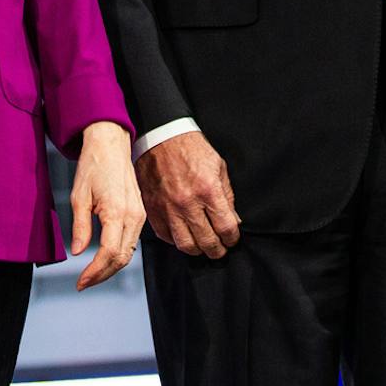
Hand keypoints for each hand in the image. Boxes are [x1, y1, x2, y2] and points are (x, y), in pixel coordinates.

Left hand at [68, 121, 144, 289]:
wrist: (111, 144)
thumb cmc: (93, 165)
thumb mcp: (79, 196)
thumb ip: (79, 226)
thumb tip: (77, 252)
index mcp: (117, 211)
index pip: (110, 253)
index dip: (95, 271)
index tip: (80, 281)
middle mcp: (133, 216)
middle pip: (122, 258)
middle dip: (102, 275)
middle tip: (83, 283)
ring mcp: (139, 215)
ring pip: (128, 252)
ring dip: (110, 268)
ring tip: (91, 275)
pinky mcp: (139, 213)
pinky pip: (131, 241)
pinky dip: (118, 255)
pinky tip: (103, 259)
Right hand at [135, 130, 239, 258]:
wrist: (161, 135)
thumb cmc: (191, 148)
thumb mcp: (218, 166)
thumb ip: (227, 196)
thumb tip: (233, 220)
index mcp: (208, 190)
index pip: (226, 228)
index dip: (233, 238)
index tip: (232, 239)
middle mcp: (187, 202)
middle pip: (207, 242)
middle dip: (217, 250)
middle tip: (220, 249)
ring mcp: (167, 207)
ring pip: (185, 245)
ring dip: (197, 250)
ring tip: (202, 246)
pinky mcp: (152, 208)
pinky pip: (165, 235)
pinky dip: (176, 240)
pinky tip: (183, 234)